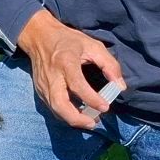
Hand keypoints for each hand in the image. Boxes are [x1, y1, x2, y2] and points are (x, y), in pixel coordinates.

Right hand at [18, 8, 126, 130]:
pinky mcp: (40, 91)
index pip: (77, 85)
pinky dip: (66, 114)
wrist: (39, 36)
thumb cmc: (68, 40)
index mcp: (65, 62)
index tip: (105, 107)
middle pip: (60, 104)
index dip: (91, 99)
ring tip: (90, 121)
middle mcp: (52, 76)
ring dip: (72, 119)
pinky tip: (79, 114)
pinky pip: (52, 107)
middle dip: (77, 119)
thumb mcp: (93, 45)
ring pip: (55, 110)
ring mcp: (43, 85)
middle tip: (94, 122)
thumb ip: (109, 64)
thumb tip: (120, 86)